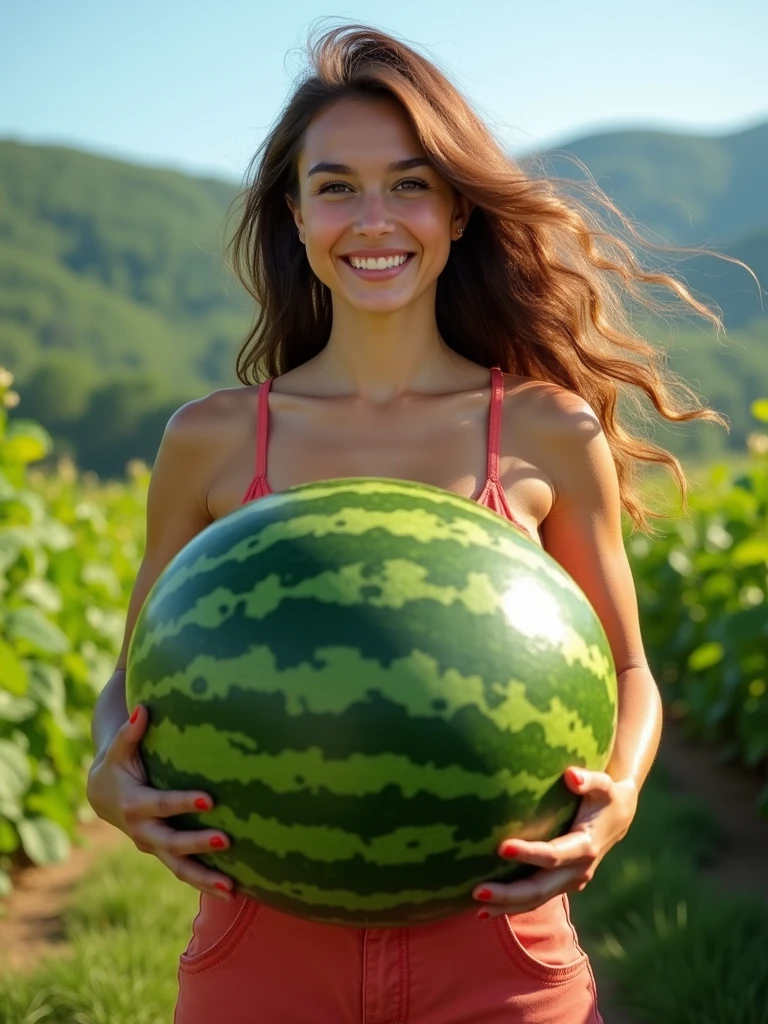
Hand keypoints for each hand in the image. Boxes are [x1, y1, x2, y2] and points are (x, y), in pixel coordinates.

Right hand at [86, 704, 234, 901]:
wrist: (102, 795)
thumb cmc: (117, 765)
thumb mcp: (119, 750)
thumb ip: (131, 732)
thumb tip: (144, 709)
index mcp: (134, 805)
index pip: (162, 805)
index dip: (183, 803)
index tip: (208, 800)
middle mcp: (143, 831)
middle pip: (172, 842)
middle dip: (198, 844)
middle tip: (227, 840)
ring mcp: (154, 847)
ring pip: (179, 868)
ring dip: (204, 879)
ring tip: (232, 888)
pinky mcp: (164, 854)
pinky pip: (184, 872)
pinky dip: (204, 883)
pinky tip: (233, 890)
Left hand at [472, 766, 638, 918]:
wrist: (619, 817)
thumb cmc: (605, 795)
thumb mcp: (603, 784)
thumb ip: (588, 780)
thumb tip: (571, 776)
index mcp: (585, 847)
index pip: (554, 855)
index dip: (529, 854)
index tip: (502, 847)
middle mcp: (578, 871)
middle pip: (540, 888)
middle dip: (509, 893)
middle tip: (477, 891)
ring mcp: (571, 882)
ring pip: (536, 899)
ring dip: (507, 905)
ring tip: (476, 908)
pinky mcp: (563, 884)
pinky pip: (537, 898)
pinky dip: (513, 905)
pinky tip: (486, 910)